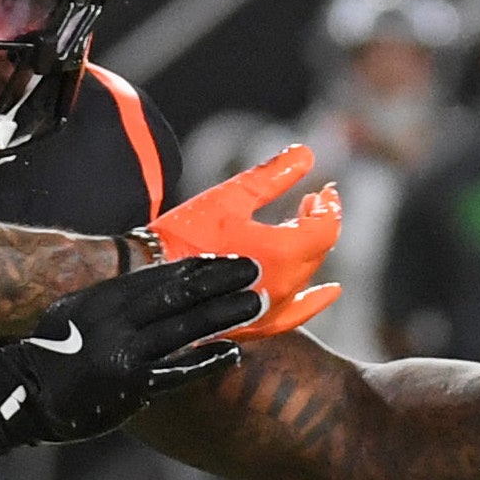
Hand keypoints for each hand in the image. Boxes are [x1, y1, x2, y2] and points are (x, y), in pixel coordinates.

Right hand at [0, 256, 263, 447]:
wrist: (24, 395)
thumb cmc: (54, 351)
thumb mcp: (77, 311)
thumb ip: (115, 298)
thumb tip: (159, 282)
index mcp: (102, 298)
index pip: (160, 275)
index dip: (198, 267)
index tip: (227, 259)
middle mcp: (114, 321)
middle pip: (179, 295)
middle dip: (220, 281)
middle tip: (253, 271)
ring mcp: (124, 355)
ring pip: (185, 329)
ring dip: (225, 314)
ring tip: (256, 303)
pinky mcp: (132, 388)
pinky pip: (179, 372)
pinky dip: (208, 360)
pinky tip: (233, 351)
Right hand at [146, 146, 341, 336]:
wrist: (149, 280)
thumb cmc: (185, 235)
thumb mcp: (230, 196)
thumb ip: (273, 175)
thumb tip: (306, 154)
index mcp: (282, 252)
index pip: (325, 227)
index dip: (329, 206)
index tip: (323, 191)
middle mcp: (285, 285)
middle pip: (318, 250)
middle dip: (317, 222)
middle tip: (309, 200)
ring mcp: (272, 309)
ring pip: (306, 275)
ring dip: (309, 249)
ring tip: (299, 228)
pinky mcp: (257, 325)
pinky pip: (298, 313)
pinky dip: (315, 299)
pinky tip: (328, 292)